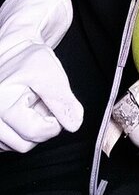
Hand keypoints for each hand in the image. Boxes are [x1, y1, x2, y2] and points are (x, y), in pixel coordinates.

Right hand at [0, 0, 82, 151]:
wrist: (14, 49)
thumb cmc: (29, 58)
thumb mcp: (50, 74)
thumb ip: (63, 101)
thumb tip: (74, 124)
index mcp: (1, 104)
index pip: (34, 133)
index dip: (53, 122)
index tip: (54, 105)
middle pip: (24, 144)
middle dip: (39, 125)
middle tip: (40, 101)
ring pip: (16, 145)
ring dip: (29, 127)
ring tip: (29, 103)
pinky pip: (8, 143)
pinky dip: (19, 130)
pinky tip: (22, 111)